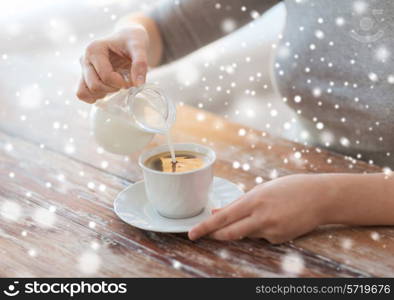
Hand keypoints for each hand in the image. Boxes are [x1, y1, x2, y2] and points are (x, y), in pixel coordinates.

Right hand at [76, 24, 148, 102]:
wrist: (127, 39)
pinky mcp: (85, 77)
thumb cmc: (131, 40)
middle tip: (123, 83)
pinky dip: (95, 97)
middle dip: (112, 88)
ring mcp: (84, 69)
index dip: (120, 83)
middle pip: (94, 86)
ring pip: (84, 92)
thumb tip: (139, 85)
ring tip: (115, 85)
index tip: (129, 80)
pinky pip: (83, 94)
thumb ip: (140, 63)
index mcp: (94, 49)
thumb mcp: (139, 46)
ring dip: (103, 94)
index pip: (105, 76)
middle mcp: (85, 59)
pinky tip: (109, 90)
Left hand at [188, 174, 331, 243]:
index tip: (192, 233)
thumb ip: (239, 203)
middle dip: (214, 235)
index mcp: (253, 200)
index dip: (205, 227)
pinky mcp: (280, 240)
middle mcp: (260, 217)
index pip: (223, 218)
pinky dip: (263, 230)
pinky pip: (262, 238)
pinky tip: (279, 218)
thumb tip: (218, 212)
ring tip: (267, 211)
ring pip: (246, 235)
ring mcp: (271, 231)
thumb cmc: (290, 188)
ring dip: (247, 227)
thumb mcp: (262, 190)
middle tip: (204, 234)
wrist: (321, 197)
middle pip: (229, 233)